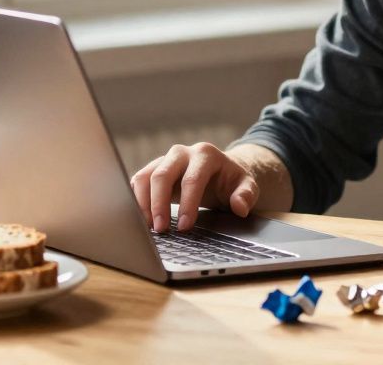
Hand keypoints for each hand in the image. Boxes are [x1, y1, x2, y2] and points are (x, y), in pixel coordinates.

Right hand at [130, 142, 259, 232]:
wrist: (219, 172)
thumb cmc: (231, 181)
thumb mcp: (246, 186)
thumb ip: (246, 195)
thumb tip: (240, 207)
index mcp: (205, 154)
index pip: (192, 179)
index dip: (187, 203)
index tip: (185, 226)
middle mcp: (182, 153)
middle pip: (163, 174)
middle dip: (159, 204)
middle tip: (161, 229)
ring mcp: (165, 160)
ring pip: (145, 176)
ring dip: (143, 203)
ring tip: (148, 228)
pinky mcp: (153, 170)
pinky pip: (138, 181)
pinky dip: (136, 200)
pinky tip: (140, 219)